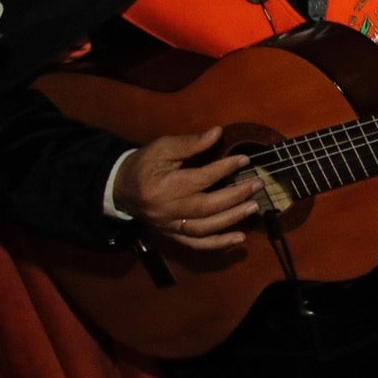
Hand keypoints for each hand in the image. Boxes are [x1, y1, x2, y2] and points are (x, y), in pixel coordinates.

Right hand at [114, 127, 257, 249]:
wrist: (120, 188)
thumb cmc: (144, 165)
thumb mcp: (162, 148)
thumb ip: (190, 143)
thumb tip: (217, 133)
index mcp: (163, 186)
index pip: (201, 179)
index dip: (225, 169)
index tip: (244, 160)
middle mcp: (167, 209)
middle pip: (207, 206)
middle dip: (236, 196)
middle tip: (258, 185)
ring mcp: (169, 226)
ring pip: (204, 228)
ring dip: (232, 219)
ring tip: (254, 207)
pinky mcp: (171, 235)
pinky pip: (196, 244)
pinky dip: (218, 244)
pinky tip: (239, 239)